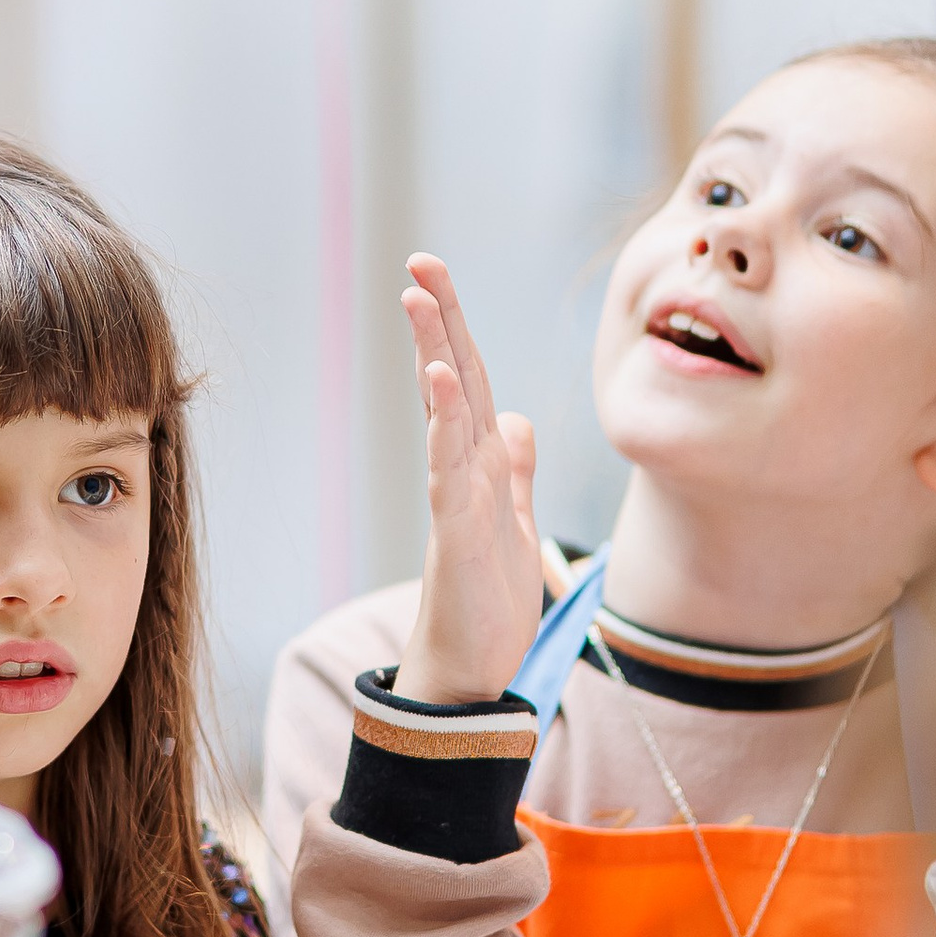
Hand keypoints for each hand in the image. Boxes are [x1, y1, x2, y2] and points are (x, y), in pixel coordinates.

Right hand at [393, 252, 544, 706]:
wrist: (467, 672)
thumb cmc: (486, 603)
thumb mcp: (514, 524)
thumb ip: (513, 469)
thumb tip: (516, 418)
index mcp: (480, 465)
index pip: (472, 381)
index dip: (457, 328)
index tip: (435, 276)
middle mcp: (463, 472)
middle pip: (455, 380)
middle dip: (439, 319)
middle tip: (419, 263)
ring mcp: (456, 500)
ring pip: (446, 414)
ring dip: (434, 352)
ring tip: (419, 300)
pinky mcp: (456, 535)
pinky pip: (449, 469)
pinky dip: (445, 423)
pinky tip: (440, 380)